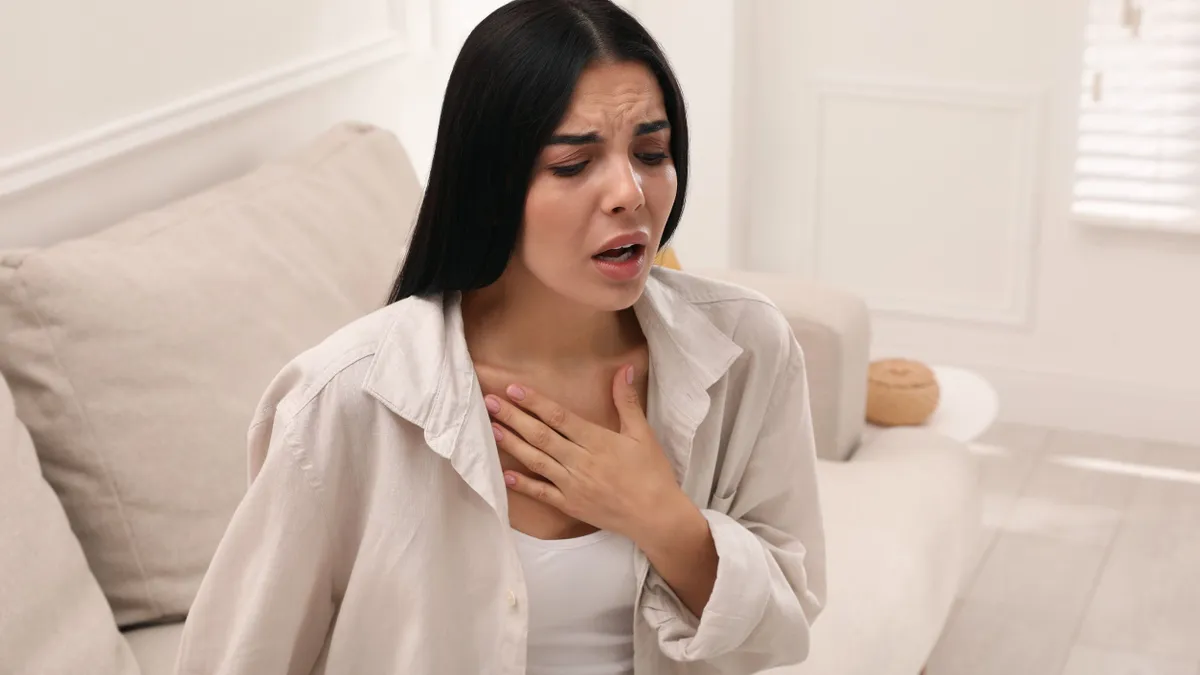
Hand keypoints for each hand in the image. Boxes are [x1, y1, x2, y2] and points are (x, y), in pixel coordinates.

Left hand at [485, 365, 690, 544]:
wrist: (656, 516)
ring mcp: (572, 485)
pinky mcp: (570, 505)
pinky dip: (523, 485)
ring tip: (493, 428)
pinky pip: (542, 494)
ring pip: (537, 461)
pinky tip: (505, 475)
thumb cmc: (652, 473)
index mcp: (597, 441)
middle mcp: (580, 462)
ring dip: (513, 444)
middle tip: (490, 402)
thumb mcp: (642, 434)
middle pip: (541, 436)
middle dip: (514, 418)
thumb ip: (627, 401)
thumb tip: (624, 368)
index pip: (559, 417)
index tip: (514, 389)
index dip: (535, 403)